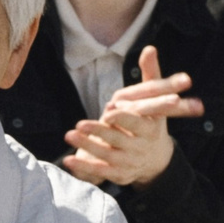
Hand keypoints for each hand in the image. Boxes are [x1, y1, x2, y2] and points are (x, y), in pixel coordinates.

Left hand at [63, 47, 200, 189]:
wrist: (155, 159)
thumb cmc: (151, 122)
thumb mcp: (154, 101)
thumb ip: (150, 75)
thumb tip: (150, 48)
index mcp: (150, 128)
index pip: (137, 123)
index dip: (123, 118)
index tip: (109, 110)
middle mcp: (140, 147)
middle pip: (118, 139)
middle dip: (99, 132)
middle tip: (79, 124)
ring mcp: (129, 163)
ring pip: (106, 155)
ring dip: (87, 147)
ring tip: (70, 135)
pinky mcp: (118, 174)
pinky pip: (99, 171)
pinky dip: (83, 167)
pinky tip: (68, 160)